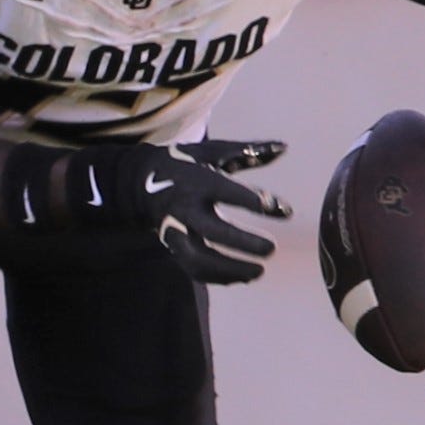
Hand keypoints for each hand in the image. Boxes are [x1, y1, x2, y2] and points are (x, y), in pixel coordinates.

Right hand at [75, 139, 290, 284]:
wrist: (140, 182)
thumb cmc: (187, 164)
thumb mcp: (213, 151)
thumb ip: (248, 151)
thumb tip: (284, 147)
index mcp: (197, 181)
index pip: (226, 192)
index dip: (254, 201)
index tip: (283, 210)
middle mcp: (185, 207)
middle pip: (212, 231)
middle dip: (243, 242)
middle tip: (272, 249)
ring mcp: (177, 230)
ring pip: (198, 259)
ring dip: (230, 269)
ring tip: (259, 271)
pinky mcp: (174, 247)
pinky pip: (194, 269)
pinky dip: (220, 277)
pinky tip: (245, 277)